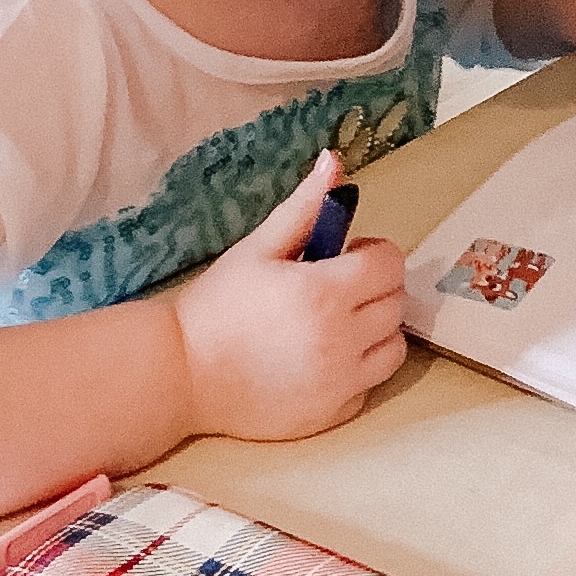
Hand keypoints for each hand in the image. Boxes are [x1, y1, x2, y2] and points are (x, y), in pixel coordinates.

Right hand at [174, 148, 407, 441]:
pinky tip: (323, 359)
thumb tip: (335, 161)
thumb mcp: (259, 248)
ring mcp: (338, 383)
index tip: (344, 257)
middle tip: (336, 288)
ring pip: (394, 347)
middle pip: (396, 303)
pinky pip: (370, 385)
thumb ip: (305, 206)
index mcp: (324, 292)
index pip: (390, 264)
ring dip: (376, 330)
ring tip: (336, 324)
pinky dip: (358, 370)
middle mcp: (340, 340)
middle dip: (375, 288)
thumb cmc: (217, 306)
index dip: (372, 254)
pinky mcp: (331, 415)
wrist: (180, 375)